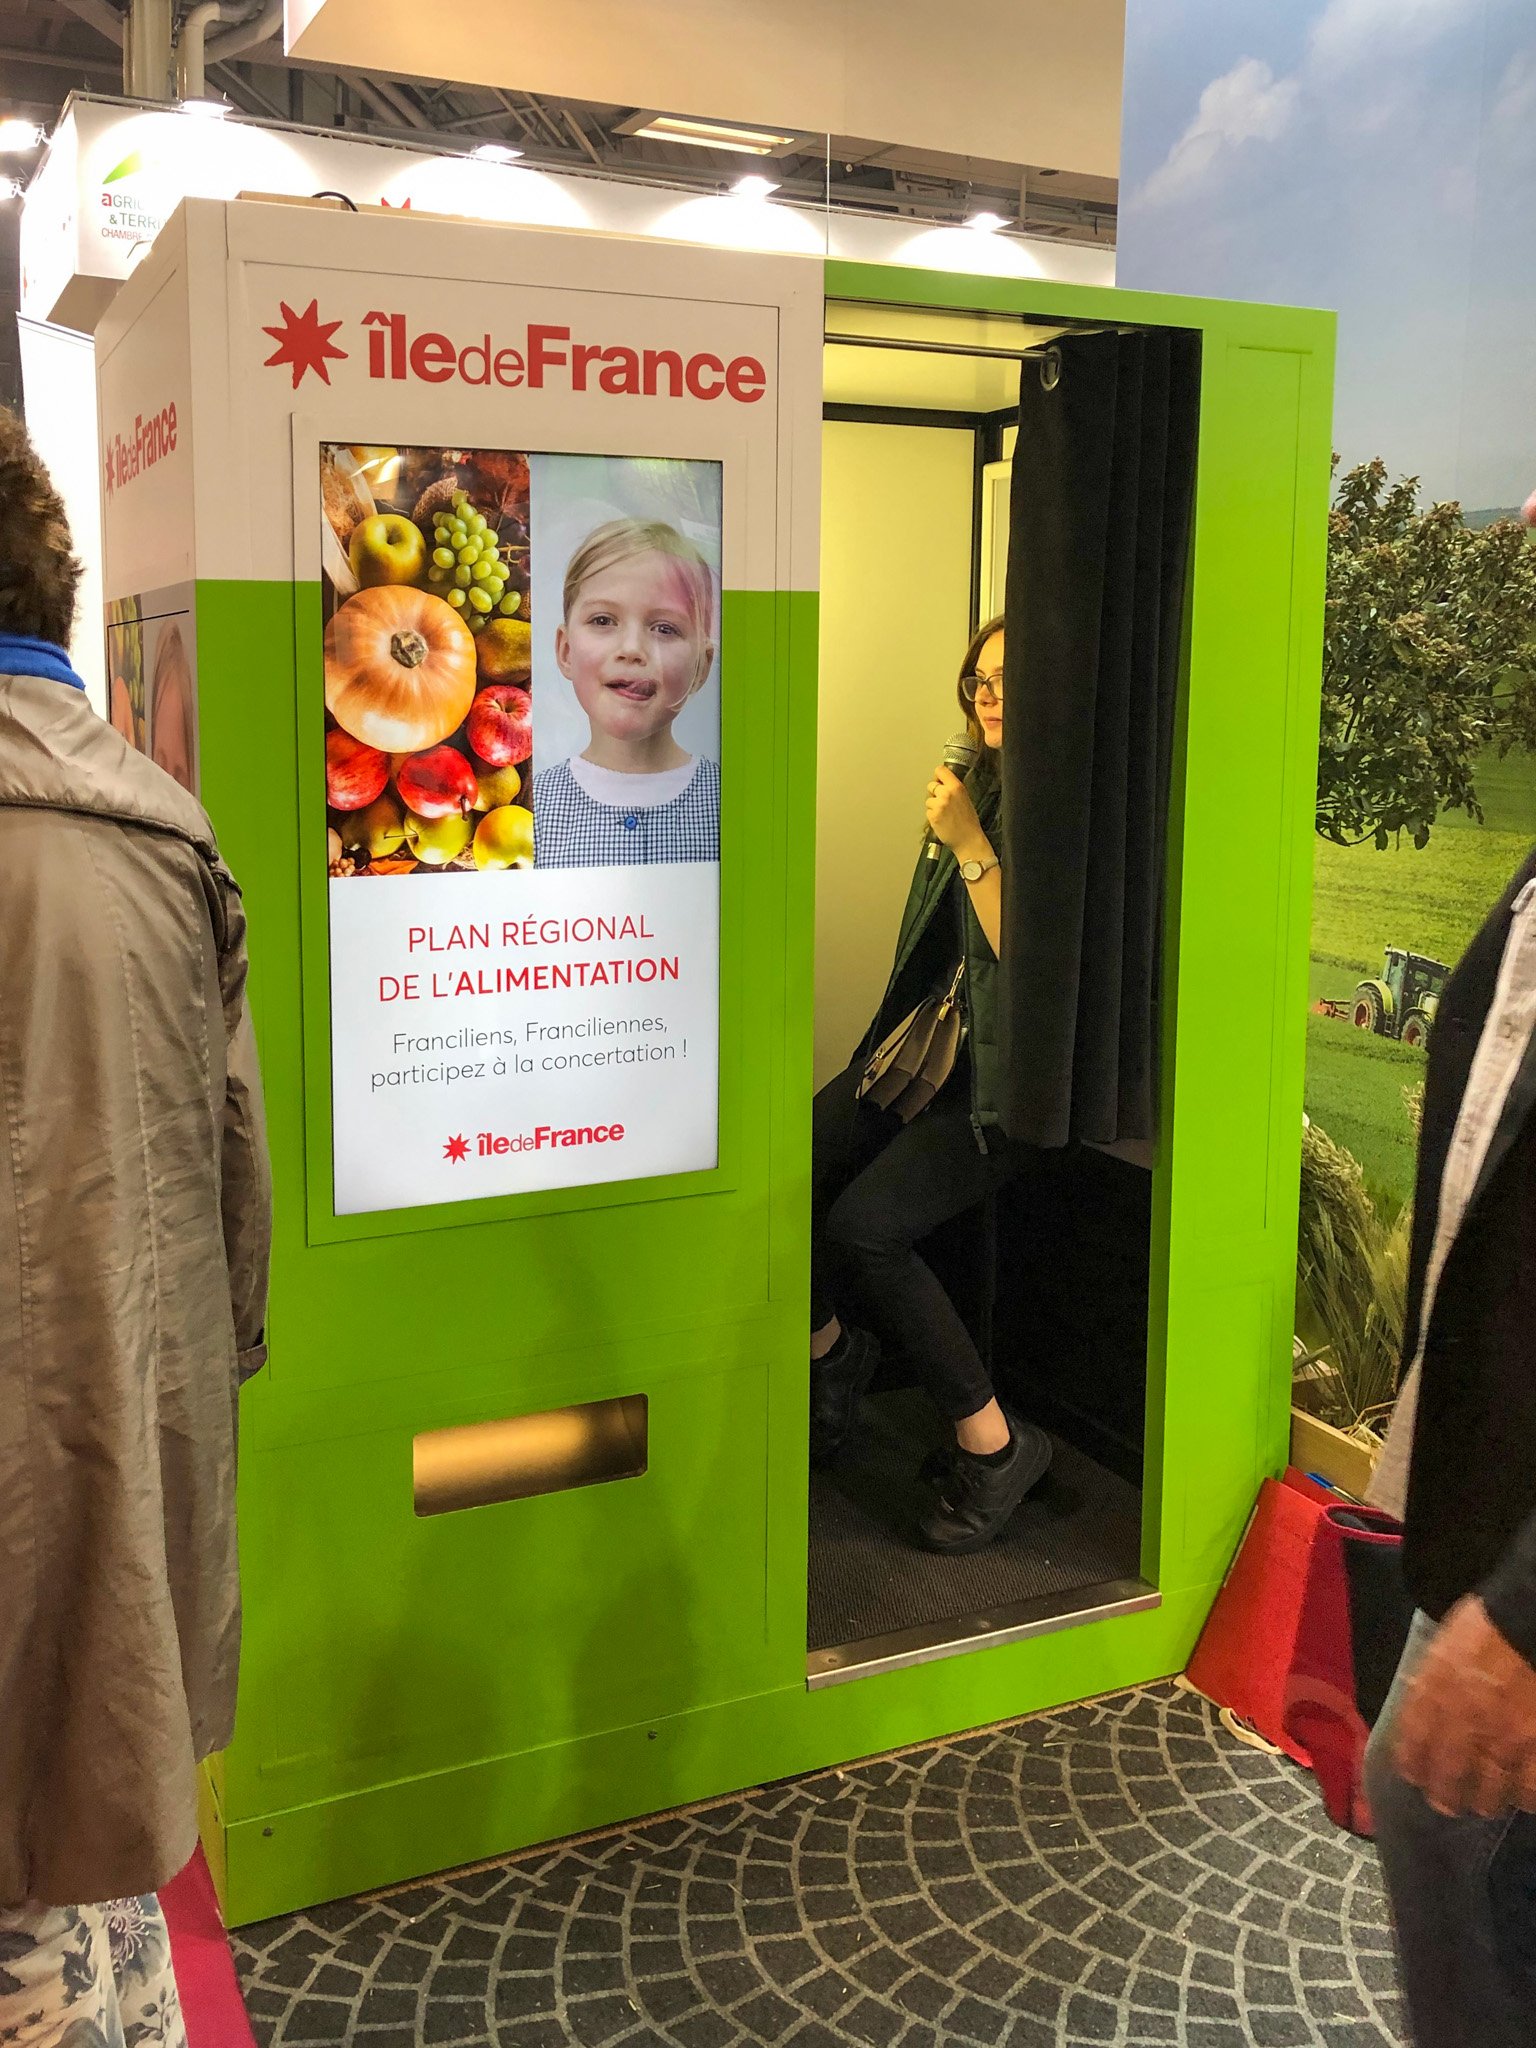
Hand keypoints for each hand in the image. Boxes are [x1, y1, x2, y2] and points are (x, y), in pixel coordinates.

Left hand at [924, 765, 985, 857]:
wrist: (968, 839)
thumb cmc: (969, 822)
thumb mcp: (965, 799)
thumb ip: (954, 789)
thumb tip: (943, 783)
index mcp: (957, 787)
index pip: (940, 770)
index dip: (938, 775)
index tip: (939, 779)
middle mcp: (946, 794)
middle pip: (931, 785)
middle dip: (935, 792)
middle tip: (943, 802)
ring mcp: (938, 805)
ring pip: (928, 800)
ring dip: (933, 806)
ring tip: (945, 814)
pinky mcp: (932, 815)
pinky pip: (928, 811)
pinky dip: (933, 815)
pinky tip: (942, 820)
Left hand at [1393, 1596, 1535, 1816]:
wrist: (1527, 1621)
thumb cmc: (1487, 1626)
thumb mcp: (1445, 1646)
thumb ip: (1431, 1680)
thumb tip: (1421, 1706)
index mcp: (1436, 1692)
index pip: (1414, 1742)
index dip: (1412, 1764)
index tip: (1414, 1776)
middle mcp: (1465, 1722)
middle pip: (1450, 1776)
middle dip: (1446, 1796)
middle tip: (1449, 1804)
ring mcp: (1505, 1739)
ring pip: (1489, 1791)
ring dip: (1485, 1801)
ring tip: (1487, 1804)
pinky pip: (1529, 1790)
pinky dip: (1524, 1797)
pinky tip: (1522, 1796)